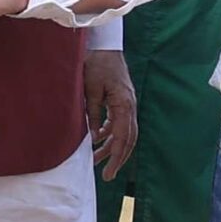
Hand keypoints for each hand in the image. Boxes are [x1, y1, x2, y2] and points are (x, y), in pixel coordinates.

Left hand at [84, 49, 137, 177]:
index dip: (116, 157)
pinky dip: (110, 134)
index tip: (110, 173)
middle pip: (128, 139)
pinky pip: (118, 123)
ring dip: (111, 147)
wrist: (105, 46)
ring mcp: (127, 104)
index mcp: (124, 105)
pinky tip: (98, 141)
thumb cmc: (97, 64)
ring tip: (96, 160)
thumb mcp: (90, 90)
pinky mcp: (121, 101)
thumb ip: (93, 114)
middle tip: (108, 175)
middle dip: (118, 158)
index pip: (123, 138)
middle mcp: (130, 107)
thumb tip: (93, 139)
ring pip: (123, 132)